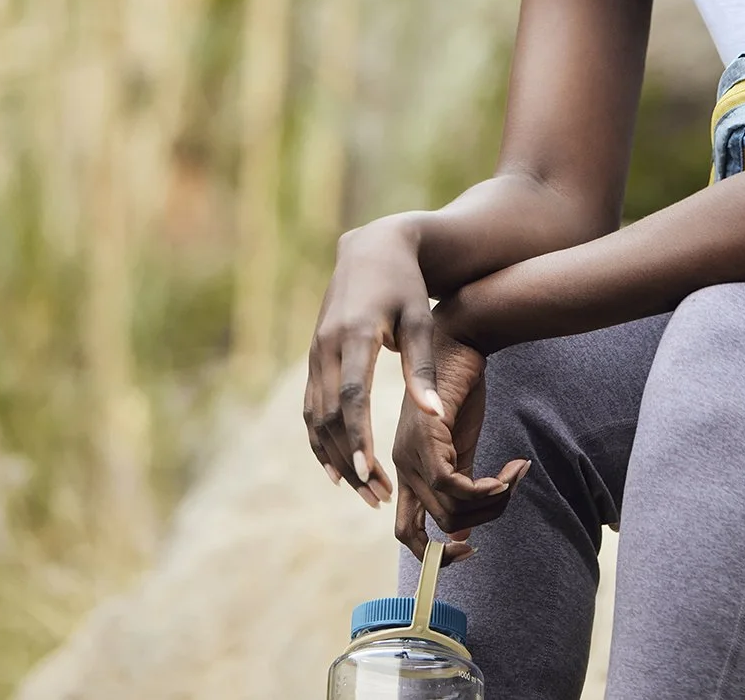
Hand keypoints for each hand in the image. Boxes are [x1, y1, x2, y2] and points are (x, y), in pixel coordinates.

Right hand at [304, 219, 444, 509]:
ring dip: (336, 457)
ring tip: (364, 492)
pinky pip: (309, 407)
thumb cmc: (405, 286)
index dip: (357, 435)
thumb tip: (435, 416)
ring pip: (315, 417)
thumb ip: (423, 368)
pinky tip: (337, 470)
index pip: (351, 395)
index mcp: (356, 333)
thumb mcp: (420, 319)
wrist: (371, 249)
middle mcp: (327, 345)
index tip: (368, 472)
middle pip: (329, 415)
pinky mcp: (313, 357)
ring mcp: (315, 351)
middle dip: (351, 459)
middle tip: (377, 496)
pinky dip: (319, 441)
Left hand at [393, 308, 529, 562]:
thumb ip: (461, 482)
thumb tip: (468, 530)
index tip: (469, 551)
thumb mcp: (461, 444)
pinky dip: (485, 490)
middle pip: (437, 526)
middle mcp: (402, 466)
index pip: (407, 532)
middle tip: (508, 495)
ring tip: (514, 478)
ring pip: (448, 511)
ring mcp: (410, 453)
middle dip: (479, 523)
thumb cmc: (460, 388)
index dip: (434, 554)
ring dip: (490, 504)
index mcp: (407, 469)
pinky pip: (454, 485)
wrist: (459, 341)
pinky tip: (508, 473)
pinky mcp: (426, 439)